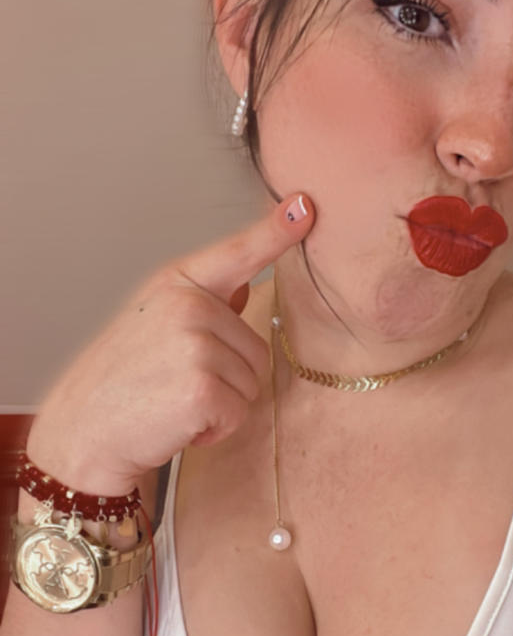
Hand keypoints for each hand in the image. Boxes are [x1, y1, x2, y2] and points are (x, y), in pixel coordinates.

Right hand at [25, 195, 313, 493]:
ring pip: (253, 383)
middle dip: (227, 379)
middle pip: (258, 348)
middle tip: (176, 384)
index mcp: (177, 283)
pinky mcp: (203, 387)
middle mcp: (188, 304)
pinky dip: (216, 430)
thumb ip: (205, 305)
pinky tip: (179, 424)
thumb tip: (244, 287)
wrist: (83, 430)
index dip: (276, 231)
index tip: (306, 205)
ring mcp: (195, 343)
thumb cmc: (120, 381)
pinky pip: (240, 412)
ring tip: (174, 402)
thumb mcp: (155, 324)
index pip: (237, 253)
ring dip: (222, 405)